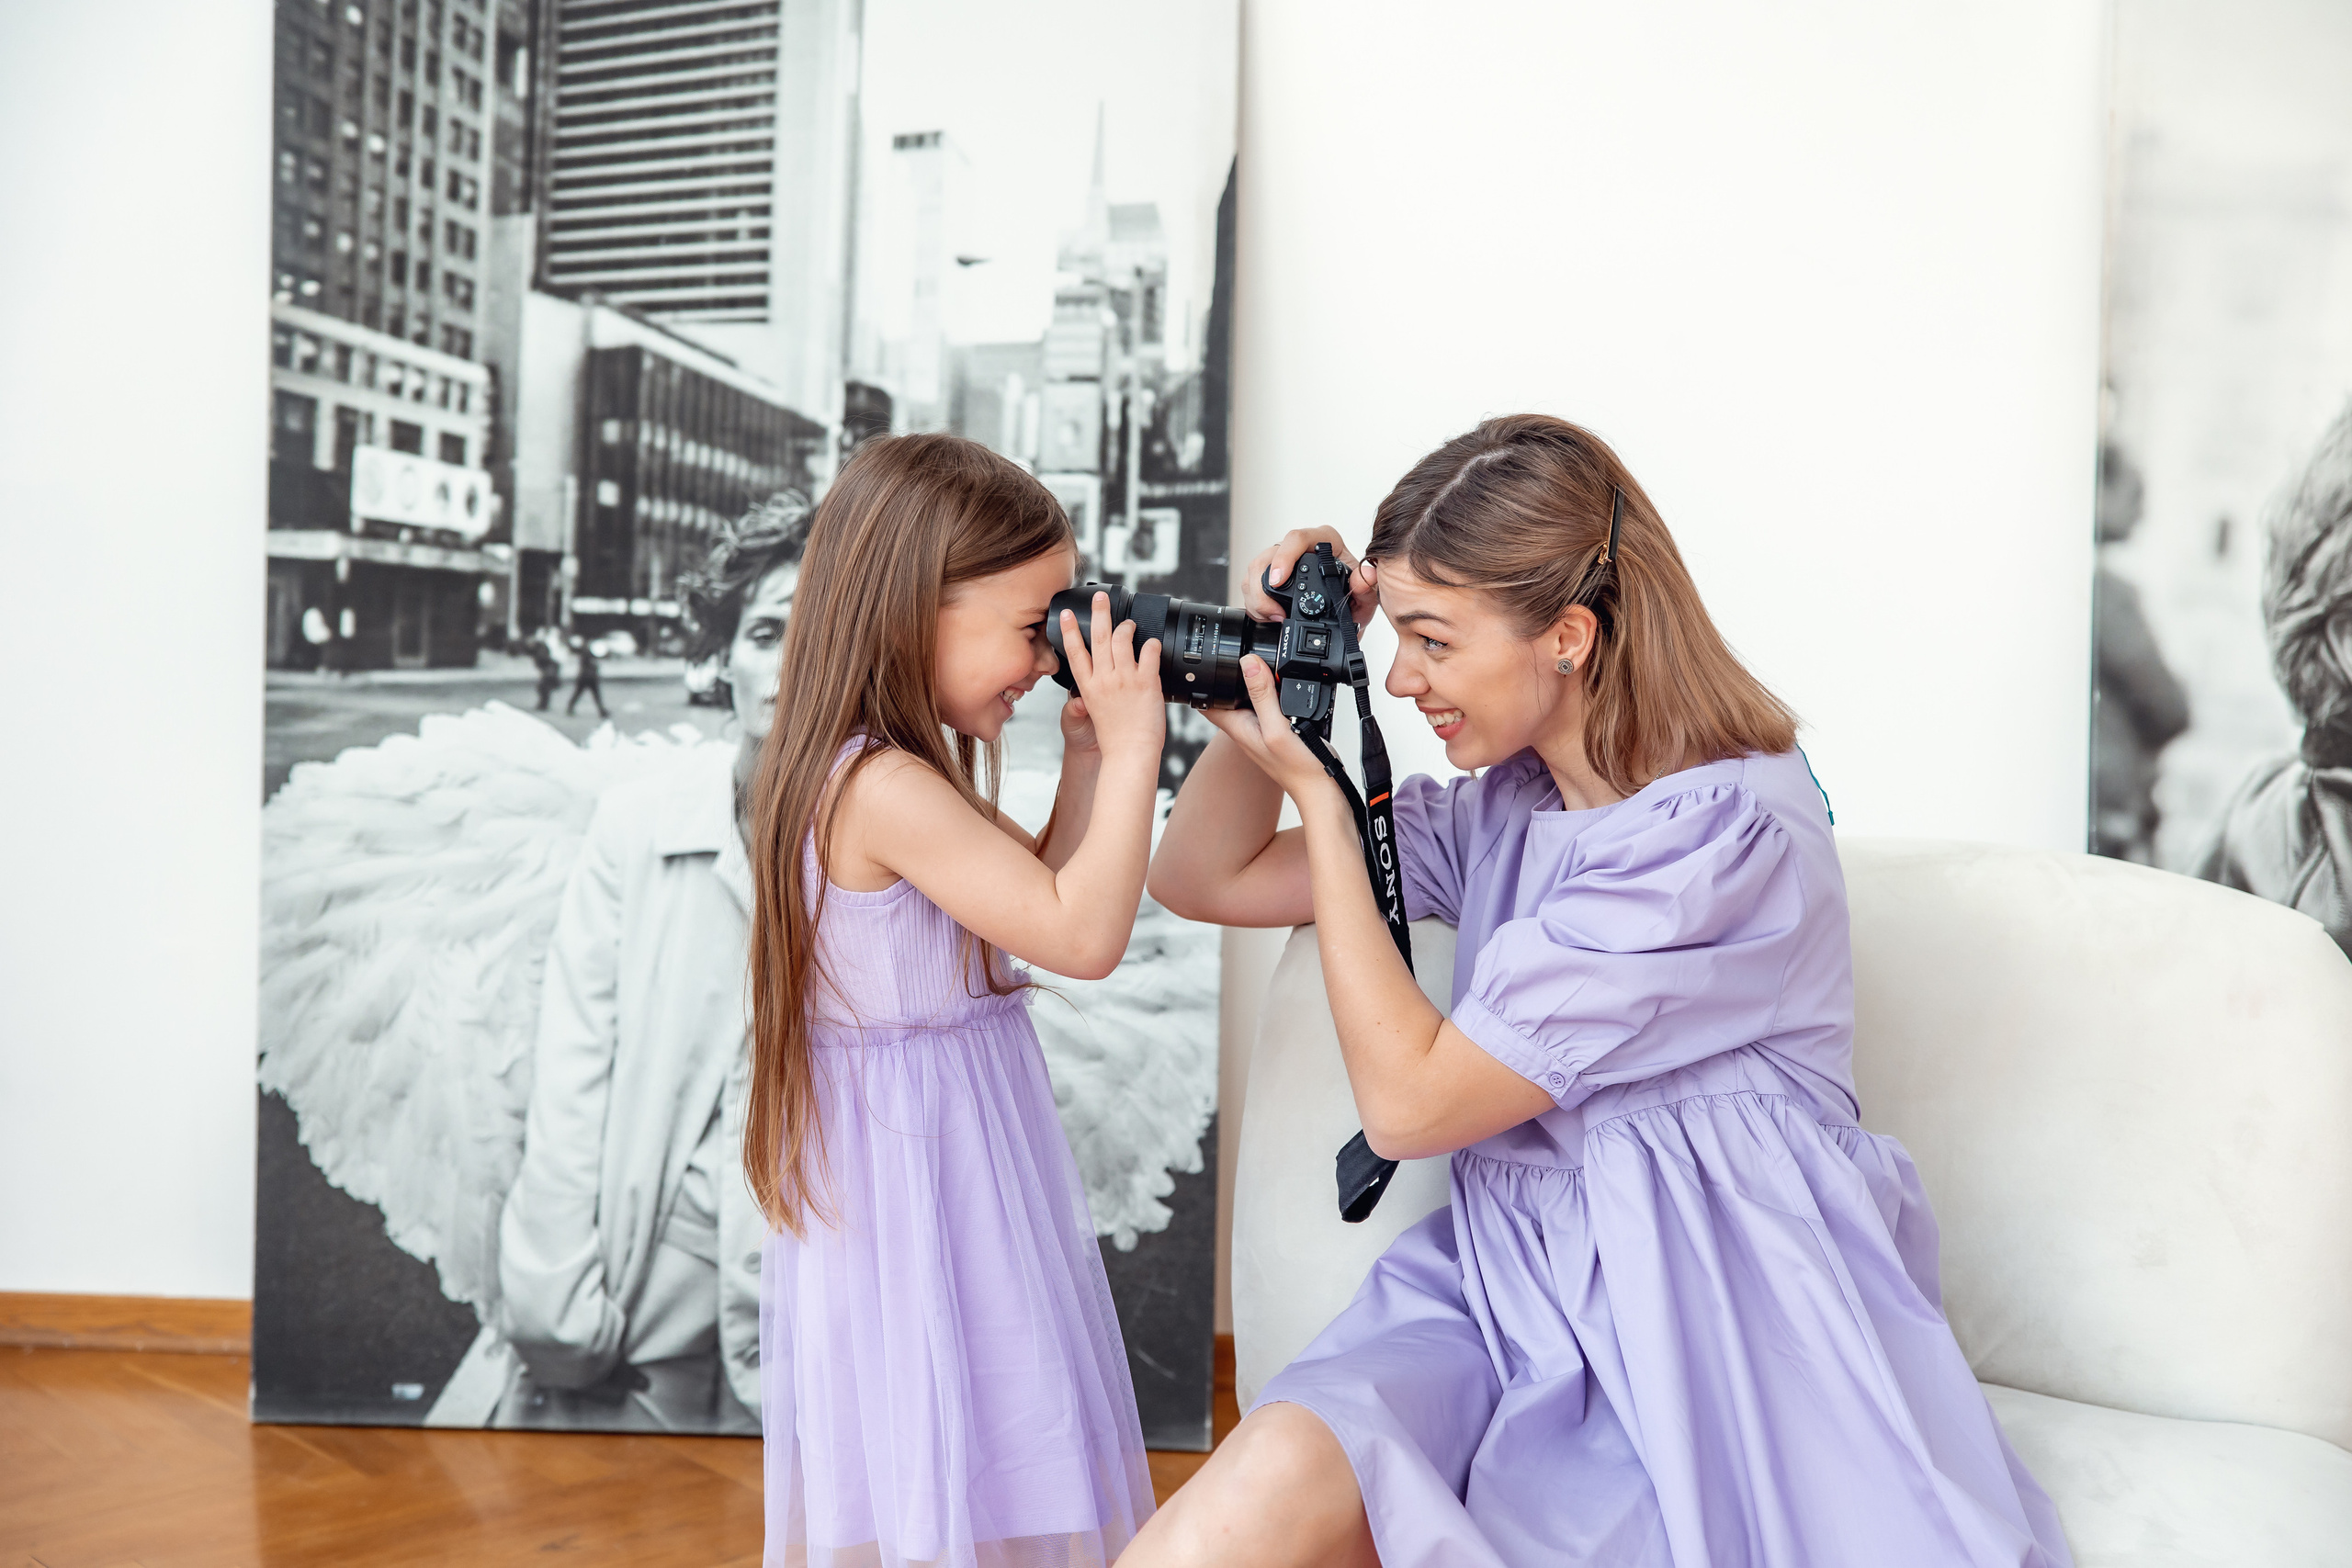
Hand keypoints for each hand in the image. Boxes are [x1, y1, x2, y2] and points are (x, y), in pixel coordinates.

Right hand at [1058, 591, 1164, 764]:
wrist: (1130, 754)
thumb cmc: (1115, 738)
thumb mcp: (1094, 712)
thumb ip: (1093, 691)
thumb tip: (1091, 679)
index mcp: (1088, 687)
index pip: (1075, 652)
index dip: (1071, 631)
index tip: (1069, 614)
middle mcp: (1104, 680)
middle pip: (1099, 638)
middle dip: (1099, 613)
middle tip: (1100, 598)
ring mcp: (1125, 679)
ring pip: (1122, 640)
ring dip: (1127, 627)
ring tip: (1130, 625)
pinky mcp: (1146, 683)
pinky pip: (1148, 653)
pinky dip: (1151, 644)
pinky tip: (1152, 643)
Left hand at [1201, 654, 1340, 801]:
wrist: (1320, 789)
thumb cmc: (1298, 769)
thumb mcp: (1277, 728)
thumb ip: (1262, 696)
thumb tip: (1248, 663)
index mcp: (1239, 727)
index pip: (1207, 702)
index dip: (1204, 681)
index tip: (1211, 660)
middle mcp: (1247, 727)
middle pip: (1228, 696)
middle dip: (1229, 676)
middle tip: (1236, 655)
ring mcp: (1263, 728)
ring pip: (1250, 699)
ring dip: (1253, 682)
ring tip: (1260, 664)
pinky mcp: (1279, 729)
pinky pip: (1270, 705)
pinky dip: (1274, 692)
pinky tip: (1284, 686)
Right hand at [1243, 527, 1378, 629]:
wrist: (1347, 611)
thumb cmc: (1354, 595)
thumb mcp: (1366, 596)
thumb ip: (1367, 587)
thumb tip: (1364, 576)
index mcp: (1324, 542)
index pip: (1297, 538)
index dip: (1283, 557)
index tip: (1278, 580)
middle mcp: (1300, 548)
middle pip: (1267, 555)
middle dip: (1263, 587)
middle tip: (1274, 612)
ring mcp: (1282, 561)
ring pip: (1254, 570)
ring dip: (1257, 598)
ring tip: (1273, 617)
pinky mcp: (1270, 575)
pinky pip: (1250, 584)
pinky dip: (1255, 603)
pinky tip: (1268, 616)